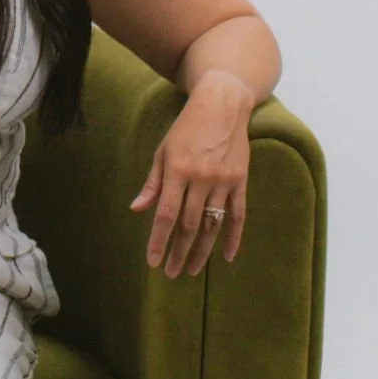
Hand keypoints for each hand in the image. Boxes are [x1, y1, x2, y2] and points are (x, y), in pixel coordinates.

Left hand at [129, 74, 252, 278]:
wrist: (222, 105)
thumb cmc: (186, 128)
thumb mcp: (163, 151)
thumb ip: (153, 183)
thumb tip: (137, 210)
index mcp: (177, 171)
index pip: (165, 215)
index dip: (159, 241)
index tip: (153, 262)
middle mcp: (200, 179)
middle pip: (188, 225)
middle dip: (178, 252)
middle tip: (171, 273)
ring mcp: (223, 181)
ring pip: (212, 225)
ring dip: (201, 251)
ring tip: (191, 269)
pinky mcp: (240, 181)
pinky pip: (238, 215)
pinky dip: (233, 238)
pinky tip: (226, 257)